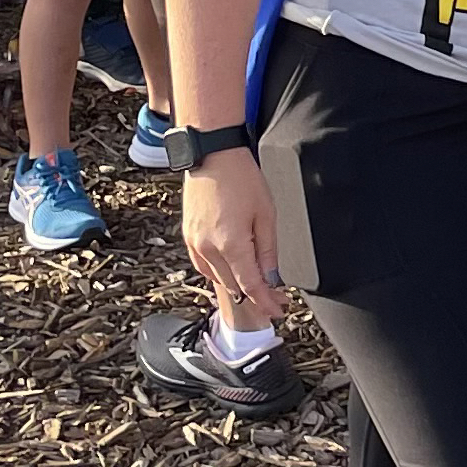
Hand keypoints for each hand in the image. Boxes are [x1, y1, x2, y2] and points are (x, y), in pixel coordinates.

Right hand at [180, 146, 286, 327]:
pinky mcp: (187, 236)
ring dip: (237, 285)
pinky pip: (204, 266)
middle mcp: (208, 248)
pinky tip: (233, 270)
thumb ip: (268, 251)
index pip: (251, 286)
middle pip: (234, 286)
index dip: (266, 302)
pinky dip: (219, 273)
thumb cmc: (242, 179)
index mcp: (231, 245)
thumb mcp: (266, 215)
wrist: (212, 155)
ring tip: (257, 284)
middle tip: (276, 298)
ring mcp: (195, 243)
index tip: (279, 311)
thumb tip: (271, 278)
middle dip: (256, 296)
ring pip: (218, 278)